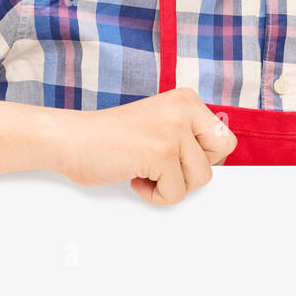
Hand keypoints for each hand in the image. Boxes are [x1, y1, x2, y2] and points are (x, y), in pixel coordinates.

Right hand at [61, 87, 236, 204]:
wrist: (70, 139)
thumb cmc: (110, 138)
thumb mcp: (160, 124)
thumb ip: (188, 136)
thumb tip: (221, 168)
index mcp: (186, 99)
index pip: (224, 139)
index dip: (202, 157)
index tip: (175, 158)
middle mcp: (183, 108)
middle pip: (218, 159)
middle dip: (191, 171)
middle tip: (162, 164)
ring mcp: (173, 129)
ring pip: (198, 179)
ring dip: (170, 185)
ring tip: (144, 168)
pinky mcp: (161, 152)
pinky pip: (175, 193)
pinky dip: (154, 196)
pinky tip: (134, 176)